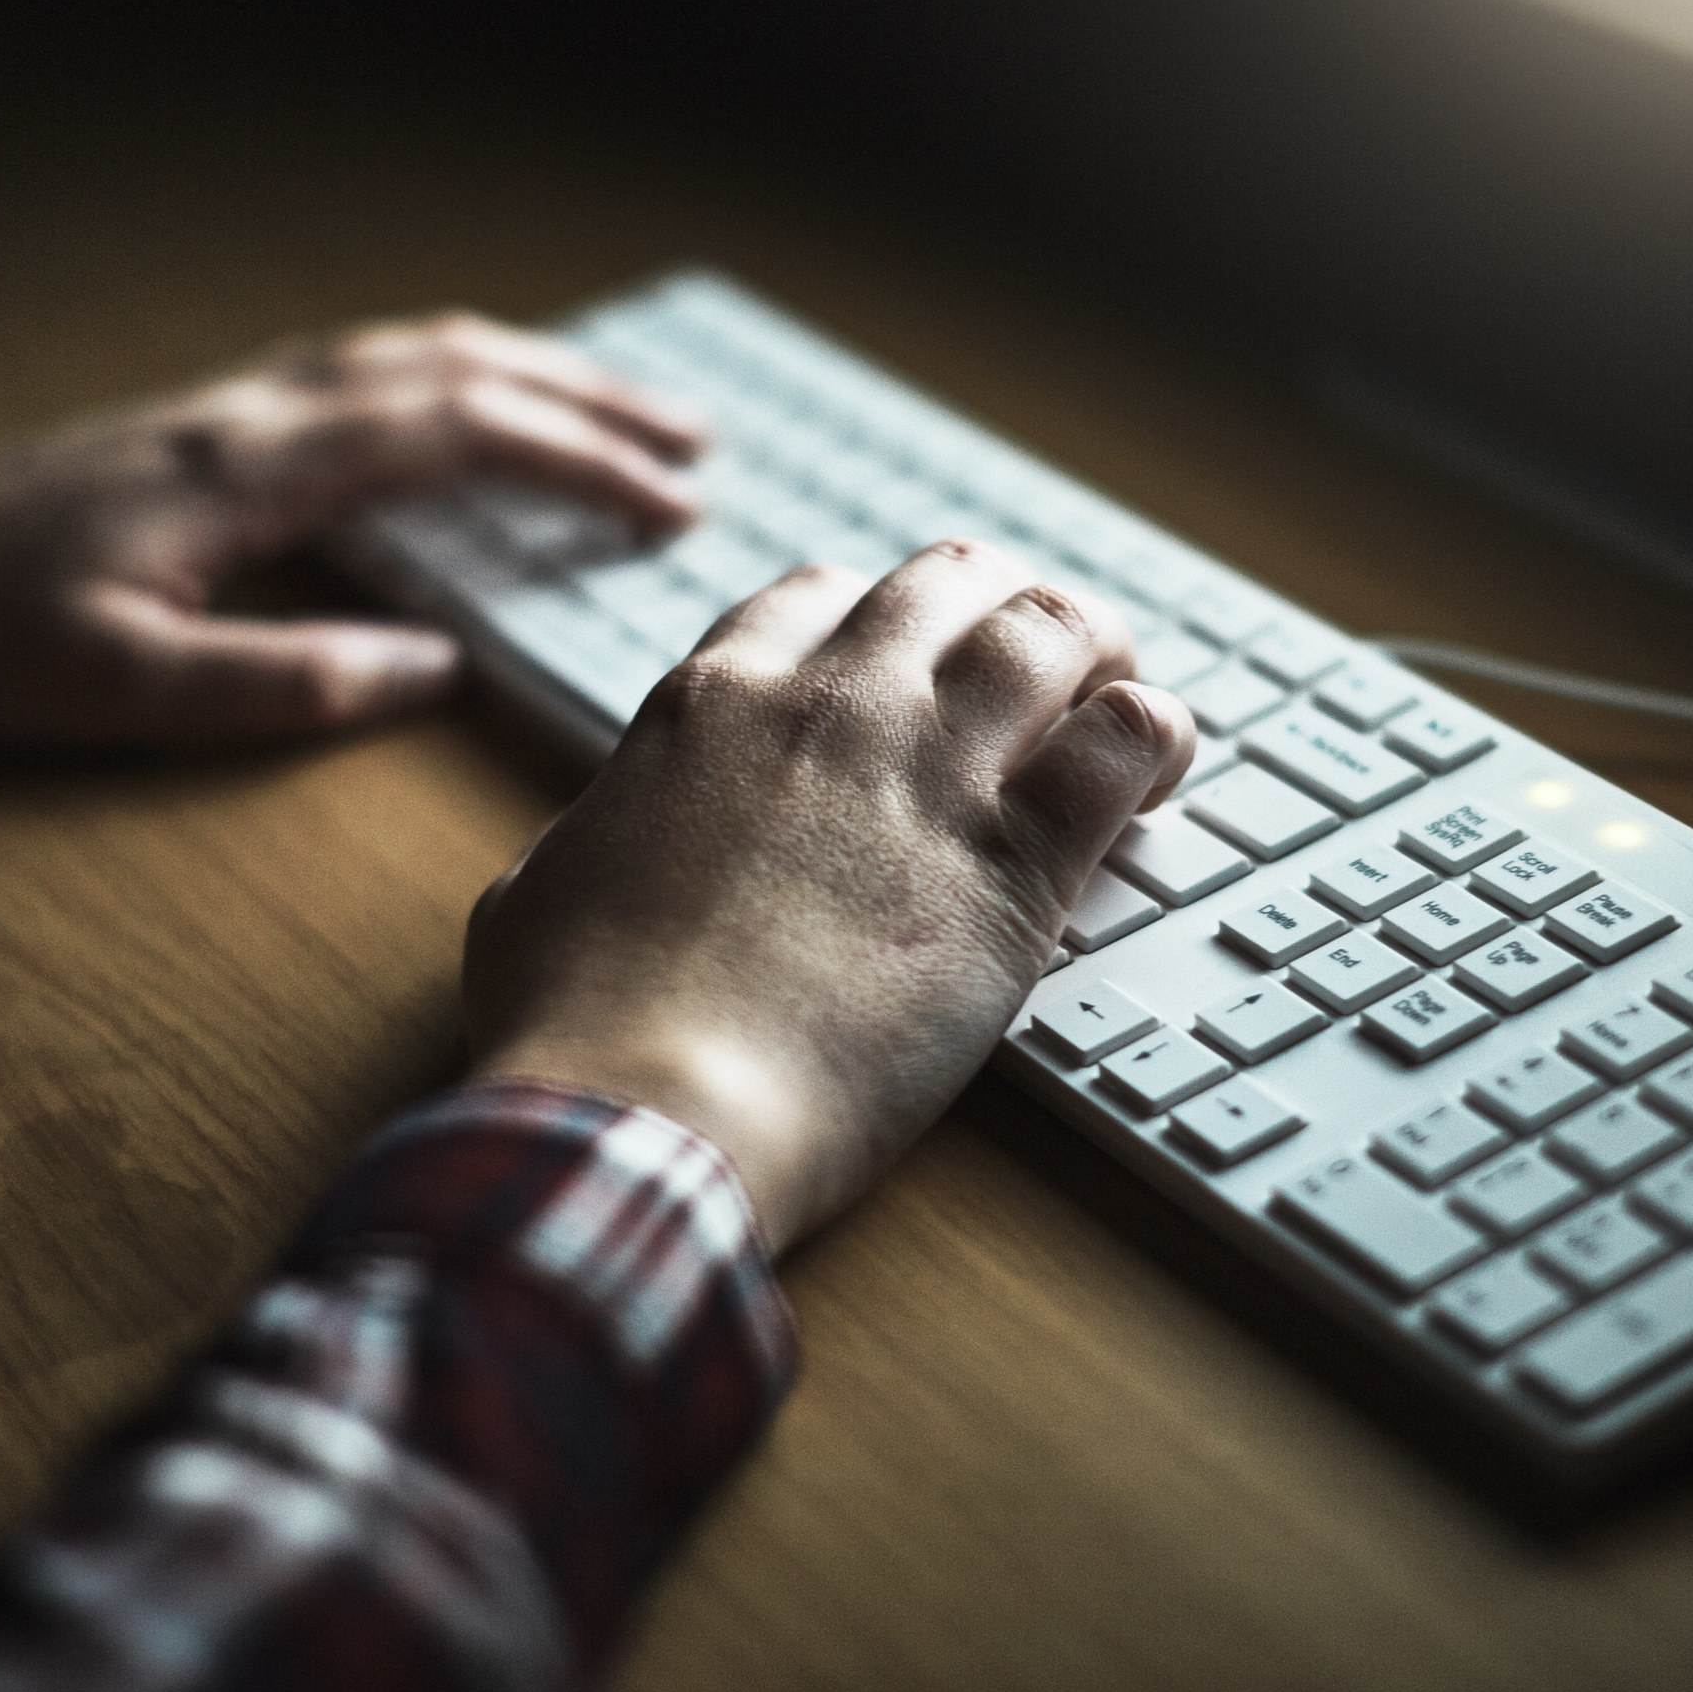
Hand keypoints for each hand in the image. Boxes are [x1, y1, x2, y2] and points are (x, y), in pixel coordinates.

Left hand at [0, 312, 704, 742]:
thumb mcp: (126, 691)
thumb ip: (288, 681)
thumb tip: (435, 668)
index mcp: (250, 469)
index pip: (452, 436)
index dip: (575, 464)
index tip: (673, 506)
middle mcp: (253, 411)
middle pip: (453, 366)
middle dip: (587, 399)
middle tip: (699, 442)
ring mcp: (231, 404)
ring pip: (411, 349)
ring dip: (532, 373)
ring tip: (628, 412)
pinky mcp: (211, 423)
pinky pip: (368, 368)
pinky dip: (458, 373)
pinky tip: (481, 406)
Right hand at [465, 541, 1197, 1249]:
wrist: (655, 1107)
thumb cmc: (575, 1025)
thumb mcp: (536, 893)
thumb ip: (593, 839)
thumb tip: (603, 845)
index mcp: (711, 702)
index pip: (819, 597)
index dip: (874, 625)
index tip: (904, 667)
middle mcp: (830, 705)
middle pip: (949, 584)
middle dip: (997, 605)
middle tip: (1033, 659)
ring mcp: (930, 770)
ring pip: (1049, 630)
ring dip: (1092, 644)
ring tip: (1115, 684)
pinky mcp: (1017, 860)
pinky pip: (1121, 741)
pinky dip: (1151, 733)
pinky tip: (1156, 767)